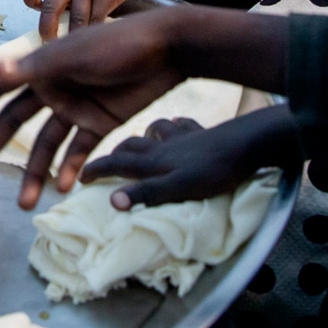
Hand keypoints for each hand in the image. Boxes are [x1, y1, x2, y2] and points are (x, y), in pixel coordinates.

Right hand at [0, 8, 194, 207]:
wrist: (166, 50)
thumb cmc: (115, 44)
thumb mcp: (72, 57)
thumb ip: (35, 69)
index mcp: (41, 67)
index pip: (0, 85)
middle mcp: (53, 87)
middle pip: (16, 122)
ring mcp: (76, 106)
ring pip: (47, 145)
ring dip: (36, 172)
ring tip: (25, 203)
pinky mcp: (100, 121)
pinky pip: (79, 150)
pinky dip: (71, 169)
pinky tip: (63, 187)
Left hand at [23, 0, 137, 37]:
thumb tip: (48, 30)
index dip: (31, 0)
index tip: (38, 9)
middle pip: (50, 8)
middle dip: (48, 30)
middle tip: (50, 43)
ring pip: (76, 21)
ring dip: (72, 38)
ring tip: (71, 49)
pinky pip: (96, 22)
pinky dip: (92, 35)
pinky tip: (91, 41)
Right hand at [81, 106, 301, 209]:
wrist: (247, 144)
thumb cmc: (215, 171)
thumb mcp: (179, 188)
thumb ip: (147, 194)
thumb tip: (113, 202)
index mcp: (154, 162)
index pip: (116, 165)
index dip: (96, 170)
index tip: (80, 178)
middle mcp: (163, 147)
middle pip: (130, 146)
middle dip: (113, 154)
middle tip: (104, 163)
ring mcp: (182, 137)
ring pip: (152, 132)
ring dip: (141, 137)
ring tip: (137, 143)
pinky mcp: (201, 133)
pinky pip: (180, 125)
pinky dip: (172, 126)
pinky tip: (174, 127)